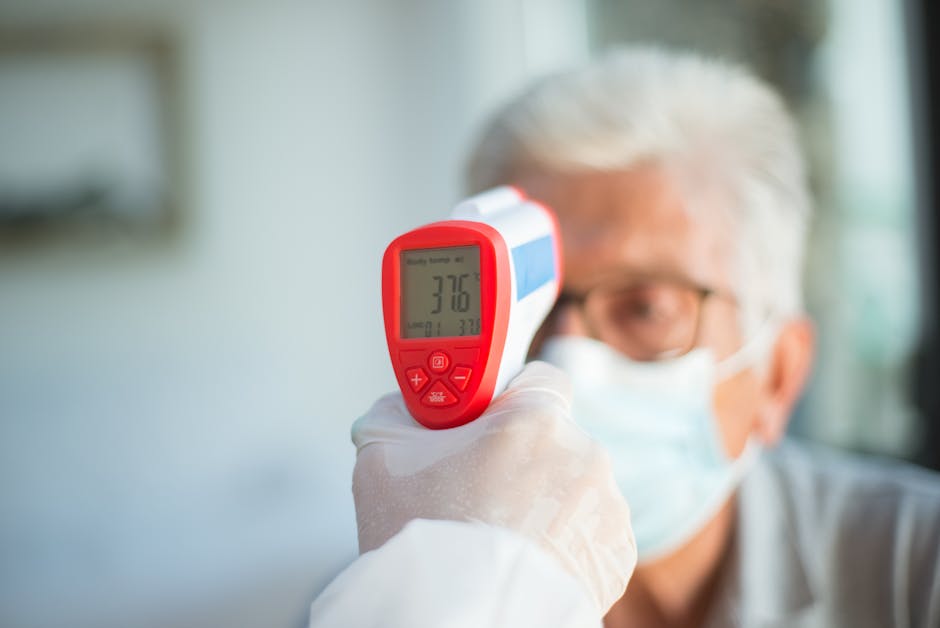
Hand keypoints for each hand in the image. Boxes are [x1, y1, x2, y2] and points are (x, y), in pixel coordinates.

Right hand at [351, 361, 636, 612]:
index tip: (484, 418)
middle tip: (476, 486)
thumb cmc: (428, 541)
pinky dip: (562, 538)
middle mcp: (583, 453)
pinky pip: (587, 528)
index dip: (507, 396)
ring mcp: (605, 505)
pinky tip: (523, 554)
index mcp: (536, 418)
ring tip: (497, 531)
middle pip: (551, 435)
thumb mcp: (382, 456)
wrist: (460, 616)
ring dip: (543, 498)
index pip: (537, 375)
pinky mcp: (615, 551)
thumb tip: (406, 405)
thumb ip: (398, 411)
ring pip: (569, 483)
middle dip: (519, 454)